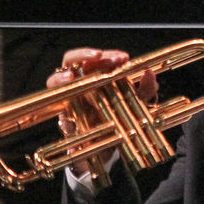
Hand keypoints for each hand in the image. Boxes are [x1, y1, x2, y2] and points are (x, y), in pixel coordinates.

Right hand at [46, 48, 158, 176]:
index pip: (95, 58)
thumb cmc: (119, 119)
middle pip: (71, 61)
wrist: (109, 149)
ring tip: (70, 76)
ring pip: (54, 81)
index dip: (108, 55)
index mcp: (95, 76)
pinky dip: (62, 108)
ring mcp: (69, 101)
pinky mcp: (64, 121)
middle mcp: (79, 85)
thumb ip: (145, 89)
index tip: (123, 58)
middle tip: (99, 56)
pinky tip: (69, 105)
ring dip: (60, 77)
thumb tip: (150, 73)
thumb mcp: (136, 104)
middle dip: (83, 56)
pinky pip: (56, 111)